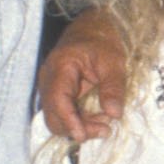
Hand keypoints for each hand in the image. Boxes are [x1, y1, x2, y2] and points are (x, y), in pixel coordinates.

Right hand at [37, 17, 127, 142]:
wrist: (92, 27)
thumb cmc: (102, 41)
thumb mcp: (114, 62)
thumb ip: (113, 88)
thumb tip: (114, 114)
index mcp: (61, 67)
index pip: (58, 100)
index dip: (69, 120)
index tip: (83, 135)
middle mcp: (49, 78)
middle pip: (53, 114)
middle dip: (76, 128)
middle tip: (105, 130)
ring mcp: (50, 86)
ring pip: (57, 117)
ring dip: (78, 126)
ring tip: (104, 125)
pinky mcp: (56, 92)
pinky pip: (62, 112)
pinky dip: (78, 120)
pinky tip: (98, 119)